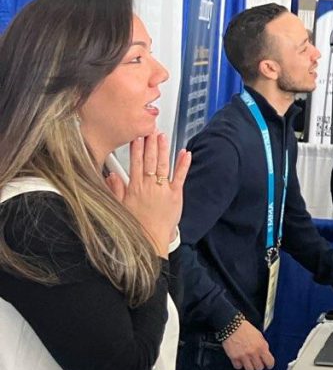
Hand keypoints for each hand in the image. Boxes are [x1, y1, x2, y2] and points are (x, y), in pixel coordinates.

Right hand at [106, 134, 190, 257]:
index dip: (136, 148)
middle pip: (150, 160)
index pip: (135, 163)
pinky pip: (180, 177)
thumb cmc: (136, 226)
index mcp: (135, 187)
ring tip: (162, 136)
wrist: (150, 240)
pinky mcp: (176, 195)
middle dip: (150, 143)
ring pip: (163, 165)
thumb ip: (115, 190)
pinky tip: (185, 153)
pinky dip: (183, 164)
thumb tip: (110, 176)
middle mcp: (149, 186)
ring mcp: (164, 190)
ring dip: (163, 149)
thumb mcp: (119, 207)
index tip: (136, 136)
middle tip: (150, 129)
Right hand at [222, 320, 274, 369]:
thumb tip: (266, 355)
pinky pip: (239, 367)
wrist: (232, 326)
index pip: (270, 362)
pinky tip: (240, 359)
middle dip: (258, 365)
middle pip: (259, 368)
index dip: (269, 364)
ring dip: (249, 366)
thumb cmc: (245, 329)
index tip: (268, 365)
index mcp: (261, 346)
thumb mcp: (259, 336)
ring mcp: (243, 356)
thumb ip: (263, 346)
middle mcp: (253, 352)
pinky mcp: (234, 357)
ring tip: (248, 361)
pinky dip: (239, 364)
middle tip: (256, 361)